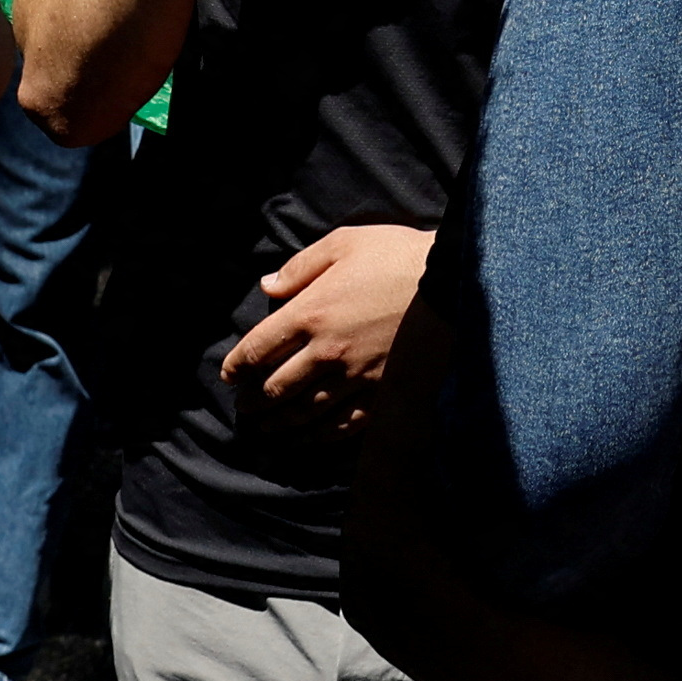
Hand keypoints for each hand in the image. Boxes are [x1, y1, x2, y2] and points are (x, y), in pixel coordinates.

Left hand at [220, 221, 434, 422]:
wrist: (453, 281)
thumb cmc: (396, 255)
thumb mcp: (344, 243)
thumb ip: (300, 267)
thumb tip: (266, 287)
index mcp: (312, 311)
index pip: (259, 347)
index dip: (237, 364)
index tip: (228, 375)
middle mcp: (327, 351)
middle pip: (276, 386)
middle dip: (253, 400)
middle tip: (243, 408)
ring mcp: (355, 377)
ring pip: (305, 411)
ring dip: (279, 423)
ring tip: (266, 428)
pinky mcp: (382, 393)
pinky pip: (343, 423)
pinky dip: (320, 435)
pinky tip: (310, 437)